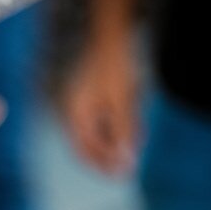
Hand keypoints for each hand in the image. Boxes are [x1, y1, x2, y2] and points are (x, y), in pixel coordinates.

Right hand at [61, 39, 139, 177]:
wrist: (111, 35)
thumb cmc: (115, 66)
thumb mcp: (124, 101)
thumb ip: (124, 131)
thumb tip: (127, 159)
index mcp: (76, 115)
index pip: (85, 150)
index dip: (103, 165)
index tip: (123, 174)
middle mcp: (74, 112)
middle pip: (88, 145)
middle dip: (108, 157)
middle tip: (129, 168)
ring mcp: (81, 104)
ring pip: (96, 132)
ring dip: (114, 142)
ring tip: (136, 144)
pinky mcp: (91, 97)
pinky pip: (101, 120)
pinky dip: (115, 128)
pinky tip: (134, 126)